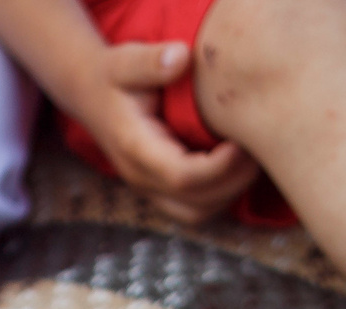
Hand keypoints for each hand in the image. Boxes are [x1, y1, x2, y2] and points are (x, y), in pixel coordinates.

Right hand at [68, 39, 260, 224]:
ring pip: (197, 214)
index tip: (242, 142)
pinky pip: (196, 209)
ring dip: (230, 193)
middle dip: (233, 182)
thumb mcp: (126, 60)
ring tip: (251, 160)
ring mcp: (149, 189)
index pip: (181, 177)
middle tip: (257, 150)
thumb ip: (152, 61)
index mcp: (135, 148)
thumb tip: (182, 57)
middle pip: (195, 204)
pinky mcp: (160, 191)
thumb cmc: (113, 75)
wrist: (88, 93)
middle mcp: (140, 177)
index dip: (218, 168)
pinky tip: (237, 166)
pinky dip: (221, 195)